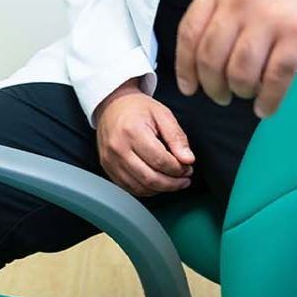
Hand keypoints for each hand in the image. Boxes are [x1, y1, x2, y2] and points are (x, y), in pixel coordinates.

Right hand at [95, 79, 194, 198]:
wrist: (113, 106)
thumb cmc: (138, 108)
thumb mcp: (162, 114)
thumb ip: (176, 137)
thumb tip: (188, 159)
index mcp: (133, 131)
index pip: (159, 160)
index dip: (177, 168)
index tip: (188, 167)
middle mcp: (118, 148)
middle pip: (150, 178)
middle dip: (172, 183)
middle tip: (185, 178)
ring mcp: (111, 161)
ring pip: (140, 187)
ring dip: (161, 189)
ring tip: (175, 181)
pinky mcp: (108, 169)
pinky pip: (130, 188)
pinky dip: (147, 190)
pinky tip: (159, 183)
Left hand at [174, 0, 296, 118]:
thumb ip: (223, 5)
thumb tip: (206, 54)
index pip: (190, 32)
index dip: (185, 66)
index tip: (189, 86)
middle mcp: (241, 1)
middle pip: (211, 58)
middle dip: (212, 86)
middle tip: (220, 95)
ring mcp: (271, 18)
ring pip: (240, 73)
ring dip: (240, 92)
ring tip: (246, 93)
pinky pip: (274, 80)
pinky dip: (267, 101)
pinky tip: (266, 107)